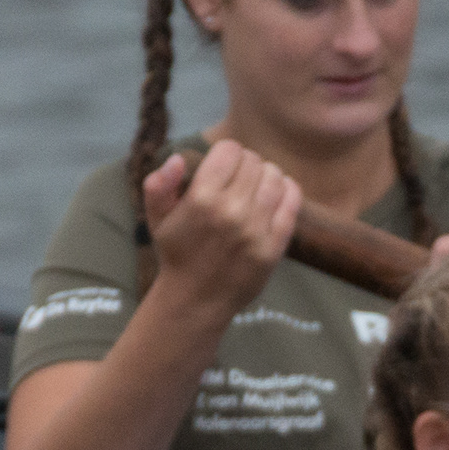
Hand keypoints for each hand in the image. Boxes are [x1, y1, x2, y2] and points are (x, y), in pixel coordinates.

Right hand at [141, 141, 297, 315]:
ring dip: (266, 175)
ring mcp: (255, 230)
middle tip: (239, 177)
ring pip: (274, 177)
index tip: (223, 164)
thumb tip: (178, 158)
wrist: (197, 299)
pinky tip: (277, 192)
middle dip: (245, 163)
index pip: (230, 150)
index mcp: (201, 199)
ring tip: (256, 185)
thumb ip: (158, 184)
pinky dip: (288, 189)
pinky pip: (291, 201)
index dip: (226, 152)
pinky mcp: (274, 246)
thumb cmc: (177, 253)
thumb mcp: (156, 218)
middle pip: (253, 162)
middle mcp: (230, 212)